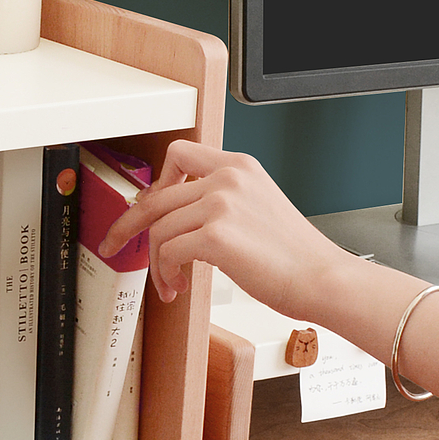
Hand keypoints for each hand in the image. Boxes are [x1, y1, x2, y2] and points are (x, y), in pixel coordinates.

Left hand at [97, 141, 346, 314]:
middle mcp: (227, 177)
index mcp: (238, 165)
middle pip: (155, 196)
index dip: (156, 182)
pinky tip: (178, 285)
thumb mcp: (260, 205)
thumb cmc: (295, 255)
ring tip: (169, 281)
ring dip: (155, 261)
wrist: (323, 279)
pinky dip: (166, 273)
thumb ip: (222, 199)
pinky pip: (168, 252)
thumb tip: (179, 216)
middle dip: (127, 224)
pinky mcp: (215, 235)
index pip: (179, 154)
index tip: (145, 205)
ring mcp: (220, 204)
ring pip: (158, 229)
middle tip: (114, 243)